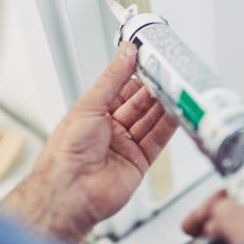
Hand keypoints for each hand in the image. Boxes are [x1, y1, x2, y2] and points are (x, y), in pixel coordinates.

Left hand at [0, 42, 177, 243]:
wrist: (71, 191)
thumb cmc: (67, 152)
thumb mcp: (90, 104)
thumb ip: (112, 78)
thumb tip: (125, 53)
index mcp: (93, 114)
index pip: (120, 88)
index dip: (135, 74)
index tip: (150, 59)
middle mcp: (110, 129)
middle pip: (139, 104)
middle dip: (153, 89)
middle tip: (169, 72)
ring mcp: (125, 146)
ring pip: (150, 121)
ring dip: (163, 105)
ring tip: (176, 88)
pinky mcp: (139, 162)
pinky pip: (157, 140)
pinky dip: (168, 126)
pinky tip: (176, 111)